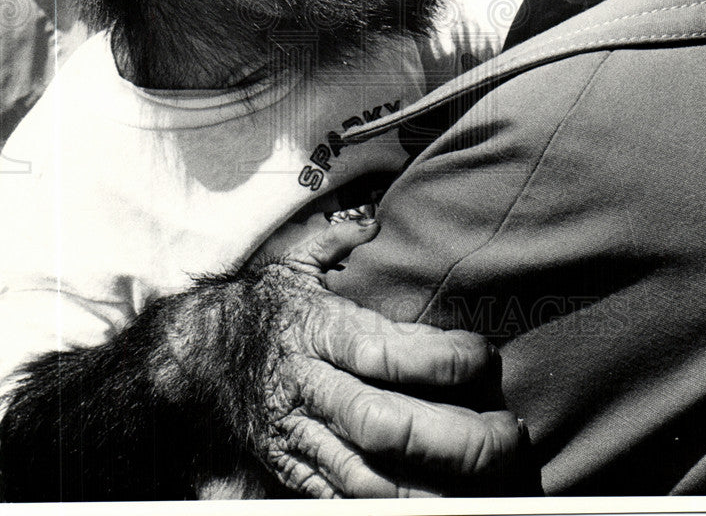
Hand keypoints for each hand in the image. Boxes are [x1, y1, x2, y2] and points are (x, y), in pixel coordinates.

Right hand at [232, 218, 526, 497]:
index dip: (443, 359)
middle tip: (509, 435)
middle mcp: (313, 389)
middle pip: (387, 424)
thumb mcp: (294, 263)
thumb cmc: (262, 308)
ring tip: (494, 485)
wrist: (196, 360)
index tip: (485, 357)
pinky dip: (393, 510)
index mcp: (319, 332)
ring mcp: (304, 438)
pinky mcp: (295, 473)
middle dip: (455, 438)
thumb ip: (337, 239)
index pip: (387, 352)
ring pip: (371, 479)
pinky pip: (345, 502)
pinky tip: (441, 507)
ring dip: (436, 489)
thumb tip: (375, 218)